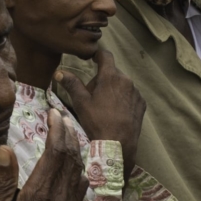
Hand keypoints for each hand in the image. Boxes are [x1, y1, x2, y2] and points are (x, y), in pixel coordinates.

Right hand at [0, 111, 83, 200]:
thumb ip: (3, 180)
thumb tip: (5, 149)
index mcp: (39, 191)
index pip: (55, 151)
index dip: (57, 129)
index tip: (53, 113)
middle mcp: (59, 195)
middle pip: (70, 155)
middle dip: (67, 132)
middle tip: (61, 117)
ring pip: (79, 168)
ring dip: (75, 147)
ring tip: (68, 133)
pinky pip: (82, 185)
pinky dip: (80, 167)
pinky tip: (74, 162)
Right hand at [58, 48, 144, 173]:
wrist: (117, 145)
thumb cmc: (96, 122)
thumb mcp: (81, 103)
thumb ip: (71, 84)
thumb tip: (59, 72)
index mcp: (110, 77)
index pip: (105, 56)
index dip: (98, 55)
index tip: (92, 59)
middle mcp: (126, 80)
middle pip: (112, 73)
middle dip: (102, 79)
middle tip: (93, 95)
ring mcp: (136, 93)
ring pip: (122, 84)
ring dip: (114, 89)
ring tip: (105, 107)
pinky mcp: (142, 104)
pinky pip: (131, 96)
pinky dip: (123, 99)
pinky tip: (117, 113)